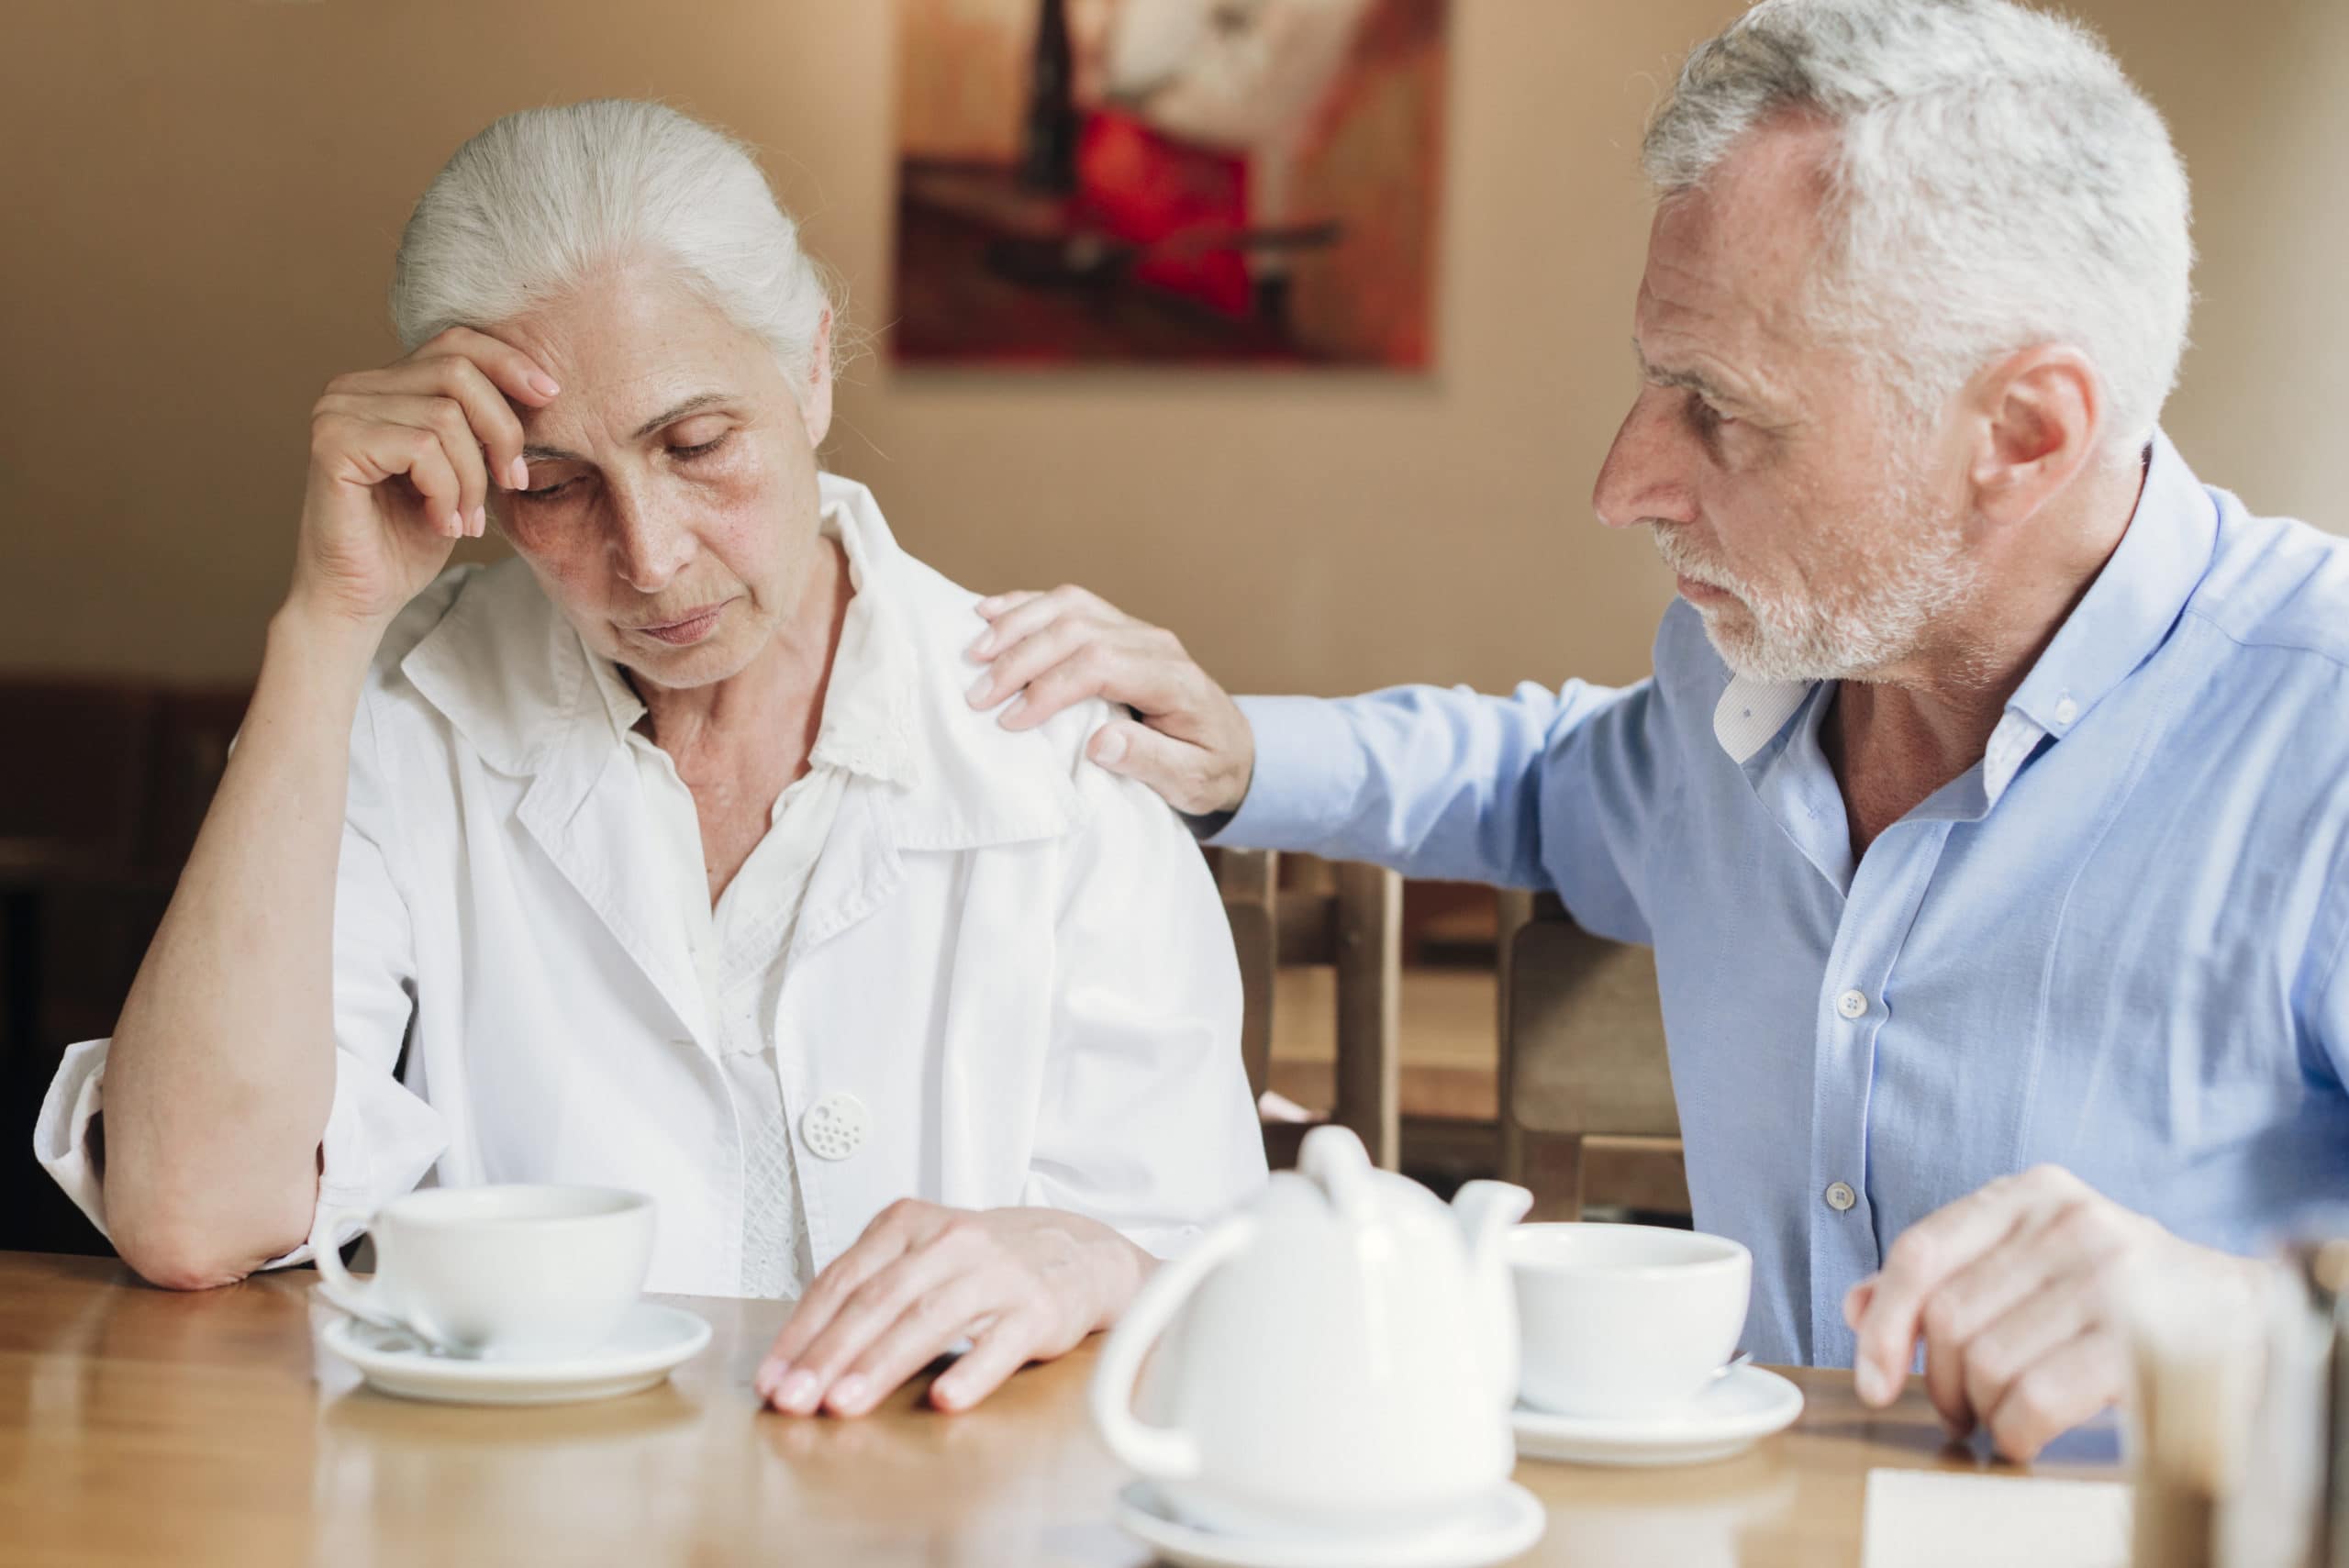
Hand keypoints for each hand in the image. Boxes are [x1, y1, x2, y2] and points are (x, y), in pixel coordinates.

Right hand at [289, 326, 560, 629]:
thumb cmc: (411, 539)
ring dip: (473, 479)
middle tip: (513, 483)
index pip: (456, 341)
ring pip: (446, 416)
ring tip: (466, 520)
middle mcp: (353, 387)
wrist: (361, 599)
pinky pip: (422, 448)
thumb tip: (542, 388)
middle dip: (502, 430)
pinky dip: (447, 492)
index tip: (551, 396)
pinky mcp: (333, 443)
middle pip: (458, 371)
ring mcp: (337, 411)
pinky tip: (441, 523)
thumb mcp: (464, 471)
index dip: (509, 361)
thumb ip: (482, 426)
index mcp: (384, 385)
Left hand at [755, 1201, 1153, 1416]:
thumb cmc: (983, 1264)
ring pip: (929, 1319)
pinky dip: (971, 1371)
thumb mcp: (921, 1256)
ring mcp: (997, 1272)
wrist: (1078, 1252)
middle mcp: (951, 1241)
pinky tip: (944, 1399)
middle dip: (828, 1355)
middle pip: (878, 1300)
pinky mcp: (1039, 1308)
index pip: (844, 1279)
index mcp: (911, 1224)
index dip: (803, 1332)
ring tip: (844, 1404)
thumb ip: (869, 1291)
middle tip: (795, 1401)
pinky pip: (1001, 1343)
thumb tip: (800, 1358)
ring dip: (881, 1365)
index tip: (773, 1378)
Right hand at [964, 586, 1254, 816]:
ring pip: (1068, 605)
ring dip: (1016, 624)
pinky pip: (1069, 602)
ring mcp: (1134, 629)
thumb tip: (1100, 743)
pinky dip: (1026, 604)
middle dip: (1020, 659)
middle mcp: (1153, 642)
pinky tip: (989, 612)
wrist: (1233, 747)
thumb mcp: (1191, 780)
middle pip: (1076, 630)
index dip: (1049, 688)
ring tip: (975, 652)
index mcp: (1173, 678)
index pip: (1099, 664)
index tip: (1012, 721)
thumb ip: (1149, 761)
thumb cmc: (1210, 768)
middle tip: (977, 695)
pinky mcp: (1118, 628)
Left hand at [1843, 1164, 2261, 1461]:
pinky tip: (2024, 1436)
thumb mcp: (2032, 1259)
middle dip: (1939, 1380)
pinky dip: (2014, 1431)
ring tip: (1998, 1417)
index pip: (1921, 1251)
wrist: (2241, 1311)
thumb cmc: (2117, 1290)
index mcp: (2030, 1192)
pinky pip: (2035, 1398)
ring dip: (1980, 1410)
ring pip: (1988, 1362)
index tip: (1872, 1379)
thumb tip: (1855, 1306)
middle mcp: (2068, 1221)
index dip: (1883, 1322)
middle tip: (1958, 1409)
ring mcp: (2109, 1276)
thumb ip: (1945, 1275)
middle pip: (1950, 1317)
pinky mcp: (2139, 1337)